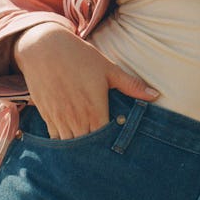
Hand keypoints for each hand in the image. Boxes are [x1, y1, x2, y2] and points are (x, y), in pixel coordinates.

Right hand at [13, 23, 158, 138]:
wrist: (43, 47)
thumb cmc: (79, 56)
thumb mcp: (108, 68)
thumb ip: (131, 85)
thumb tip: (155, 95)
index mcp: (94, 109)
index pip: (105, 140)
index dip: (111, 145)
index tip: (119, 146)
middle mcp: (76, 118)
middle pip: (87, 147)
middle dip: (96, 150)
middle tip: (105, 152)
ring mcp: (59, 118)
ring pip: (70, 145)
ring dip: (78, 148)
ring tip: (89, 148)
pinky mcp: (46, 115)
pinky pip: (55, 138)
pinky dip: (63, 141)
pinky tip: (71, 137)